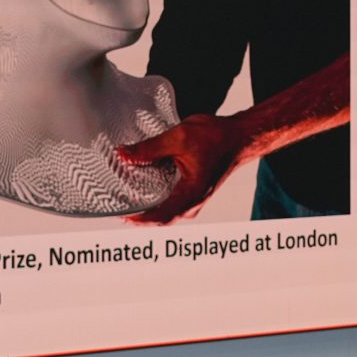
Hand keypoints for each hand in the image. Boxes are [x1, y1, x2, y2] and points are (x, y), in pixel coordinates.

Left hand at [117, 113, 242, 224]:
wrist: (239, 136)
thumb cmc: (216, 137)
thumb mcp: (178, 138)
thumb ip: (149, 149)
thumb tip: (122, 155)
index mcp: (191, 194)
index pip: (160, 217)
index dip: (138, 219)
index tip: (120, 214)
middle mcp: (193, 203)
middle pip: (160, 219)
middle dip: (138, 216)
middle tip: (117, 206)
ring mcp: (194, 200)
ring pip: (166, 213)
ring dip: (147, 209)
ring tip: (127, 199)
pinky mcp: (193, 193)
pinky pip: (171, 204)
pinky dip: (157, 202)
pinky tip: (145, 190)